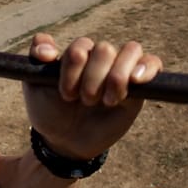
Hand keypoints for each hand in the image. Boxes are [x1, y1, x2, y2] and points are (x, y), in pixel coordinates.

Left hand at [22, 33, 162, 159]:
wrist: (66, 141)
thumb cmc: (49, 110)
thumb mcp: (34, 85)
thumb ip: (35, 60)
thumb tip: (46, 51)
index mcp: (76, 55)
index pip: (82, 46)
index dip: (74, 69)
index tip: (65, 93)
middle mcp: (98, 58)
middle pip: (105, 49)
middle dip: (93, 79)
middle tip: (84, 101)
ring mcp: (120, 70)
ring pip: (131, 51)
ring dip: (116, 77)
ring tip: (106, 101)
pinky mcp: (139, 87)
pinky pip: (153, 63)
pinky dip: (147, 67)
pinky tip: (135, 80)